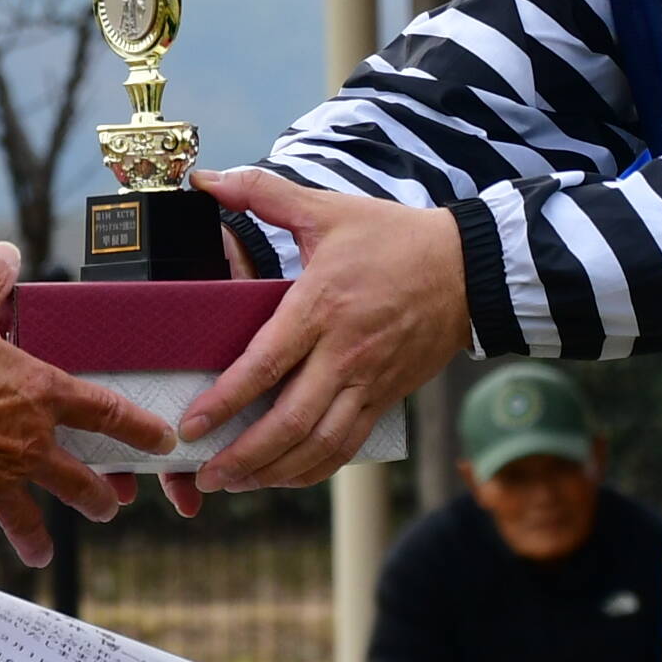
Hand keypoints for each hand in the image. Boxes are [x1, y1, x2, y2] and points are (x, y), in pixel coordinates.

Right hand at [0, 245, 175, 589]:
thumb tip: (6, 250)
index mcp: (41, 397)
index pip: (105, 410)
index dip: (139, 426)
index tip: (164, 442)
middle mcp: (31, 445)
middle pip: (79, 478)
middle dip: (98, 496)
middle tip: (111, 506)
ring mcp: (1, 480)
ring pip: (31, 517)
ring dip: (37, 538)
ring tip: (43, 554)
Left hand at [178, 166, 472, 488]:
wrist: (469, 269)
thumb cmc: (393, 238)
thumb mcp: (327, 210)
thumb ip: (263, 193)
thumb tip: (207, 179)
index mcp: (322, 306)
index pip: (266, 364)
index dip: (225, 401)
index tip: (192, 425)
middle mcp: (345, 353)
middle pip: (290, 421)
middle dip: (243, 454)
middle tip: (204, 472)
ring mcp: (369, 381)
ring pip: (320, 444)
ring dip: (274, 471)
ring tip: (234, 482)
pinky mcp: (387, 397)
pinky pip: (348, 446)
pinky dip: (313, 468)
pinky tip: (284, 476)